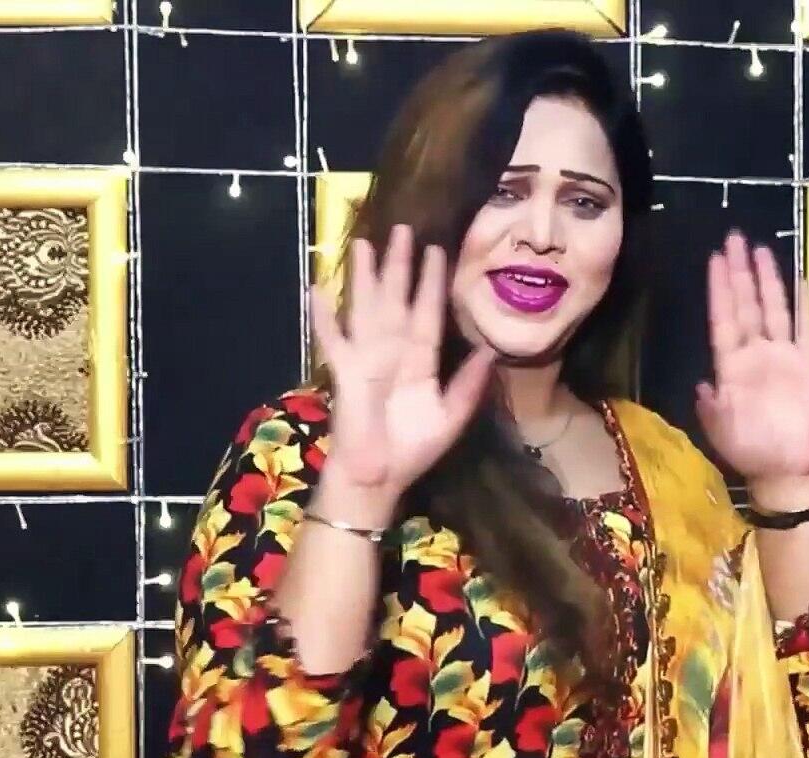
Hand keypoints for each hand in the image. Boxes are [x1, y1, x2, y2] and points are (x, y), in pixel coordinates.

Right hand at [309, 224, 496, 500]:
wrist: (379, 479)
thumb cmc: (412, 451)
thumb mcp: (450, 416)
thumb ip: (469, 385)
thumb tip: (491, 351)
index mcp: (419, 361)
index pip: (427, 313)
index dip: (432, 283)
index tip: (437, 250)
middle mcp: (392, 352)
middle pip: (396, 300)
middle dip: (399, 266)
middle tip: (402, 228)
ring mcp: (366, 359)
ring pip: (366, 308)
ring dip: (364, 277)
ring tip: (363, 243)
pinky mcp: (345, 372)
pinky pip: (333, 339)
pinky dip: (324, 316)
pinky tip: (317, 288)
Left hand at [696, 231, 808, 486]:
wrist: (787, 469)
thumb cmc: (751, 451)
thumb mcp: (721, 429)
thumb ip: (711, 406)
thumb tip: (700, 384)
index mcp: (730, 367)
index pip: (723, 318)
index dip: (719, 289)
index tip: (714, 259)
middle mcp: (755, 354)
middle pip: (745, 304)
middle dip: (739, 272)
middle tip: (733, 237)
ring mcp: (783, 356)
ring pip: (773, 309)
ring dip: (767, 280)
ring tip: (760, 249)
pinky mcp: (808, 364)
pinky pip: (806, 328)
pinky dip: (803, 305)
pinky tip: (801, 280)